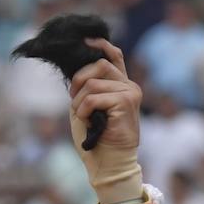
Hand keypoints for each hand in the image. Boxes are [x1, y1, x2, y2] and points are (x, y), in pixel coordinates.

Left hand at [69, 38, 143, 203]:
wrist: (108, 163)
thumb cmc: (96, 139)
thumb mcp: (87, 107)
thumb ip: (87, 88)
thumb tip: (76, 69)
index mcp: (121, 85)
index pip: (114, 55)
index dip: (100, 44)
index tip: (85, 40)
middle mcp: (129, 86)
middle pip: (99, 64)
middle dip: (79, 79)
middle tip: (73, 99)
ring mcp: (130, 93)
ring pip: (93, 83)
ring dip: (79, 101)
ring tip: (83, 116)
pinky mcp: (126, 102)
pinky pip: (93, 97)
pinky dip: (83, 109)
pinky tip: (87, 120)